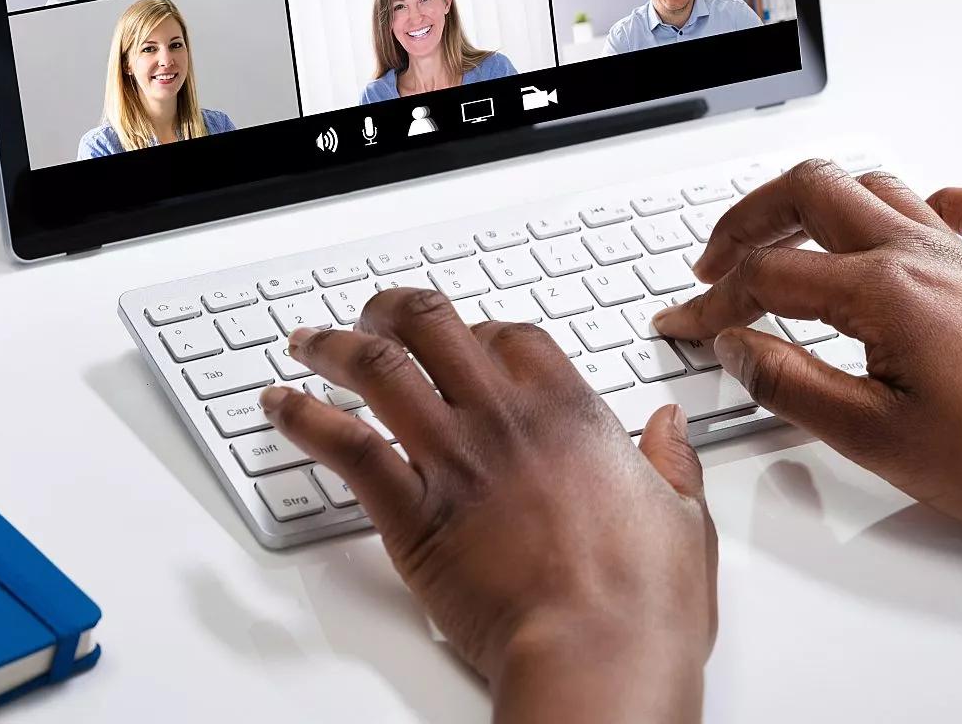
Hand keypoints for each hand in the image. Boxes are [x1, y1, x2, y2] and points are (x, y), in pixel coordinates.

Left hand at [262, 287, 714, 722]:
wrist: (598, 651)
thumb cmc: (642, 600)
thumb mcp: (683, 516)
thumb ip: (670, 462)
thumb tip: (669, 428)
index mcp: (570, 411)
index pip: (508, 335)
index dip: (477, 329)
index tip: (462, 338)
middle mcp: (504, 419)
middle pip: (431, 326)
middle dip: (391, 311)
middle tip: (370, 316)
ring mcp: (453, 460)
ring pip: (378, 369)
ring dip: (334, 347)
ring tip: (309, 342)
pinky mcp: (411, 513)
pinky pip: (344, 445)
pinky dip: (302, 417)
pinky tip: (278, 406)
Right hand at [653, 160, 961, 574]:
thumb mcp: (875, 438)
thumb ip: (791, 386)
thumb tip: (736, 349)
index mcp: (883, 292)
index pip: (768, 278)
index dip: (710, 302)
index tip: (682, 327)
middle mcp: (922, 256)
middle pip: (811, 192)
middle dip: (746, 219)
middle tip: (713, 262)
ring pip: (875, 185)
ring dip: (815, 202)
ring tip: (780, 237)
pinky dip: (927, 202)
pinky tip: (908, 223)